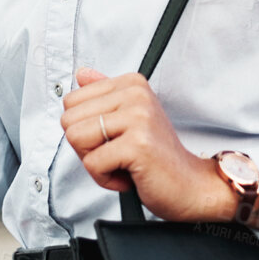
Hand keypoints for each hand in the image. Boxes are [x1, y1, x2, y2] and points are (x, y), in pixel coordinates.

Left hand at [59, 67, 231, 222]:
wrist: (190, 185)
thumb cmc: (157, 157)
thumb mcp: (129, 119)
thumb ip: (104, 95)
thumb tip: (81, 74)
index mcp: (131, 83)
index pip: (71, 101)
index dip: (85, 129)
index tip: (114, 139)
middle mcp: (136, 94)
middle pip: (69, 120)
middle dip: (86, 147)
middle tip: (118, 154)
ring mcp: (138, 117)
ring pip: (76, 139)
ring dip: (95, 163)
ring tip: (123, 163)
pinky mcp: (138, 144)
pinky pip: (92, 164)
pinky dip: (105, 179)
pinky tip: (130, 175)